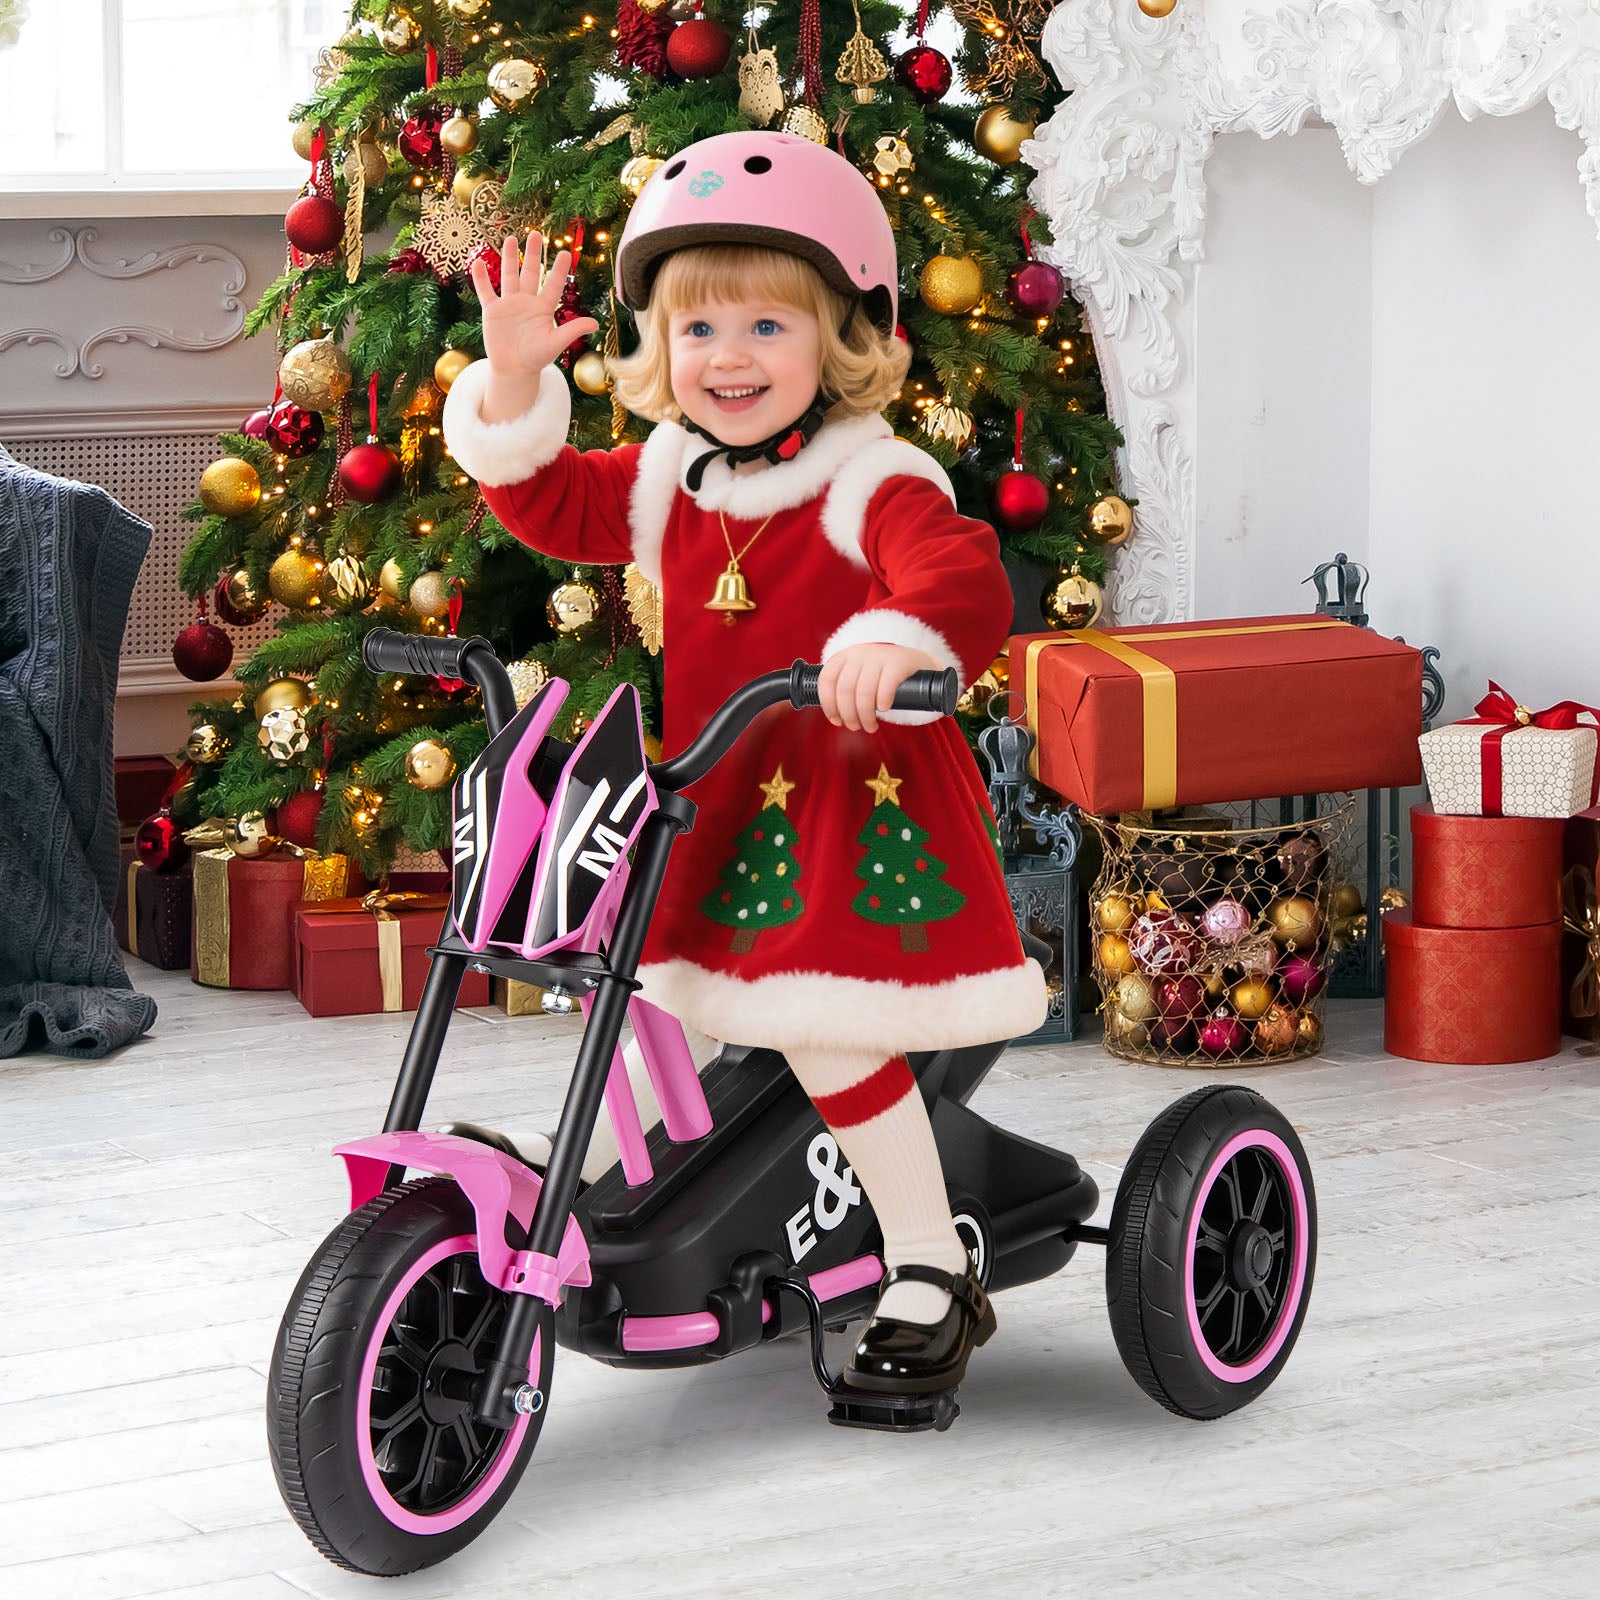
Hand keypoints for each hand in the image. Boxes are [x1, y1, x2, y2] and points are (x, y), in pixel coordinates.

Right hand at [468, 232, 600, 382]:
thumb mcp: (556, 343)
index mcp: (543, 308)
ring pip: (509, 275)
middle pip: (530, 273)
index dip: (559, 270)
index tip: (565, 253)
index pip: (553, 284)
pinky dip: (481, 278)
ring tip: (510, 238)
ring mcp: (509, 304)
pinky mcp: (492, 311)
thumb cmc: (536, 358)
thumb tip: (595, 323)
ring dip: (508, 258)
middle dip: (533, 254)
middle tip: (536, 234)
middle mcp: (526, 302)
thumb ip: (573, 330)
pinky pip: (486, 291)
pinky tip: (478, 263)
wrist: (514, 370)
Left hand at [818, 643, 940, 732]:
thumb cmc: (881, 676)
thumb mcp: (859, 675)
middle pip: (845, 690)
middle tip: (855, 727)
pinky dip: (882, 701)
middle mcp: (859, 653)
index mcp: (844, 656)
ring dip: (865, 716)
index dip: (829, 705)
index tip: (836, 721)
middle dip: (848, 715)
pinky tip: (883, 709)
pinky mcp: (898, 662)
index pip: (826, 680)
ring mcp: (879, 656)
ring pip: (864, 692)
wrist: (914, 662)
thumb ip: (845, 689)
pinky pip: (886, 686)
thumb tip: (835, 718)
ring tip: (870, 726)